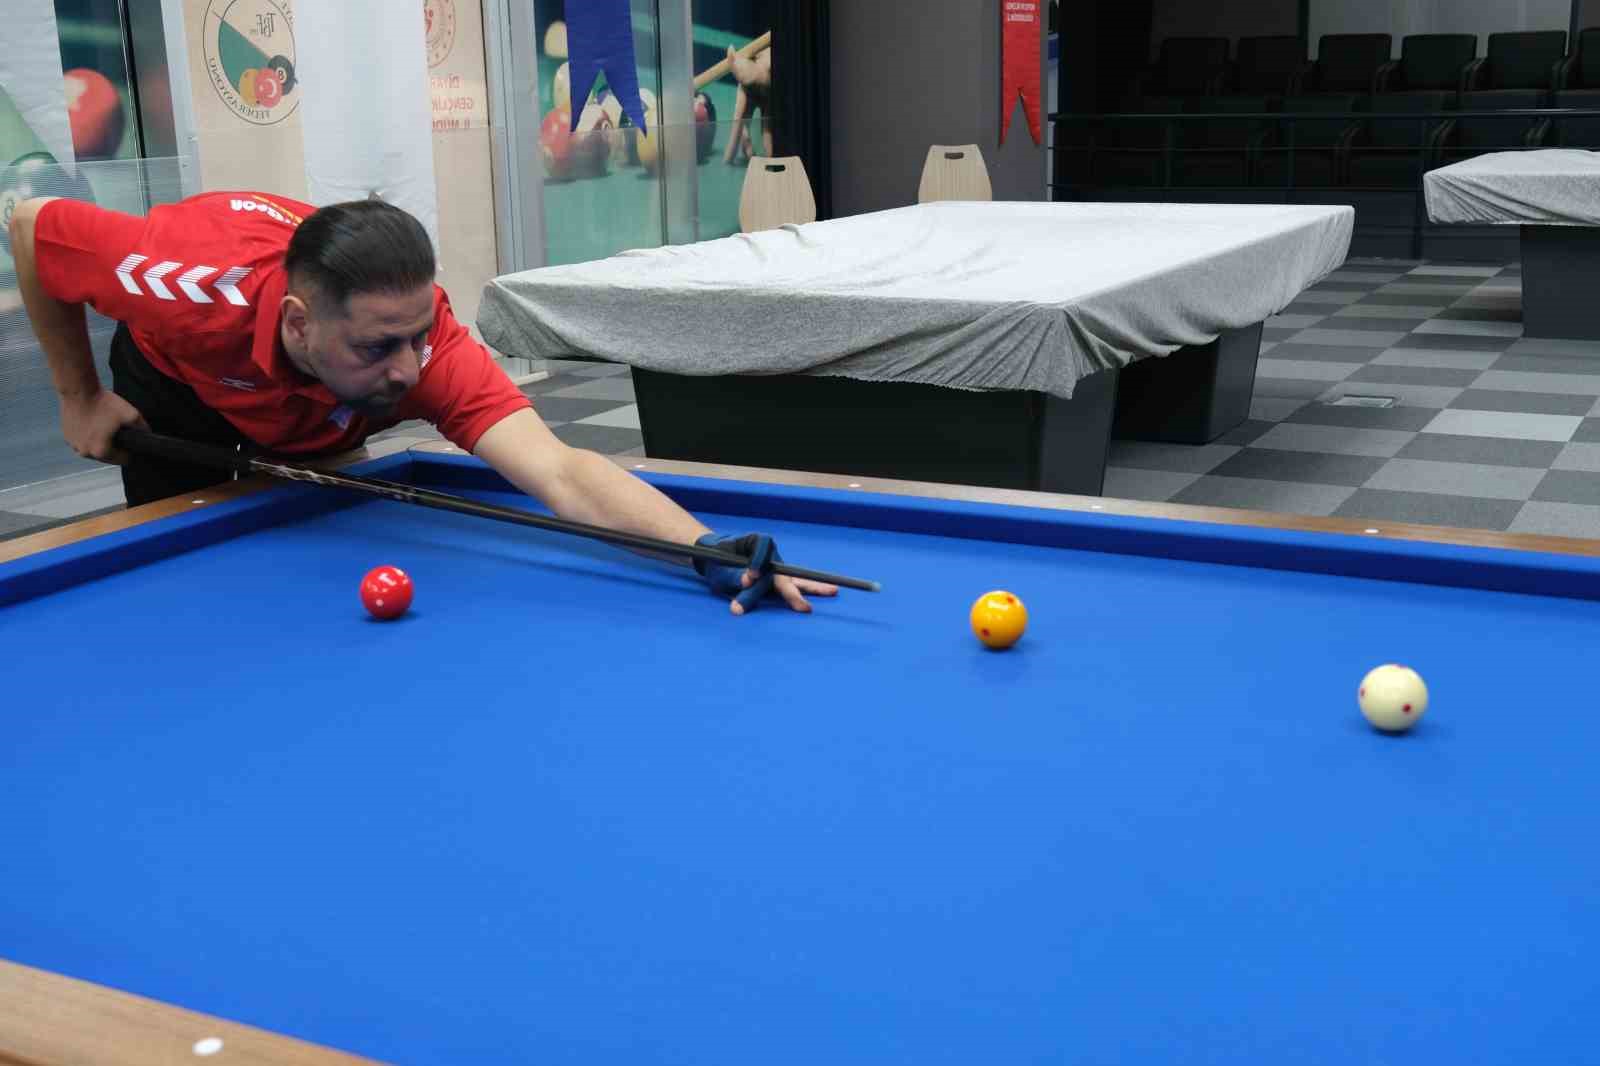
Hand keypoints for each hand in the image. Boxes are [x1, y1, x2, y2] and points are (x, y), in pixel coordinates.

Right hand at [60, 388, 145, 464]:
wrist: (79, 390)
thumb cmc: (103, 403)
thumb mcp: (132, 415)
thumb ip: (143, 428)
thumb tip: (147, 434)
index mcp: (101, 452)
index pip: (123, 460)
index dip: (130, 451)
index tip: (131, 441)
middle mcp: (85, 452)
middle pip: (108, 456)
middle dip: (115, 446)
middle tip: (117, 430)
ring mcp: (73, 444)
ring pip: (94, 448)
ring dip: (100, 441)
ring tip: (104, 426)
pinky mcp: (66, 436)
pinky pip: (82, 440)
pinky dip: (88, 435)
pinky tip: (93, 423)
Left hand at [694, 532, 838, 615]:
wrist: (717, 558)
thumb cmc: (717, 562)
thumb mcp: (719, 570)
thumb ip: (733, 576)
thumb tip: (749, 580)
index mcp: (756, 543)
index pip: (762, 549)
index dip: (757, 564)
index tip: (749, 577)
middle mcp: (771, 556)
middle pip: (783, 574)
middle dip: (792, 593)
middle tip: (804, 608)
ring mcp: (777, 569)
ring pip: (794, 580)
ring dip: (813, 588)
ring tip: (833, 590)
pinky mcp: (778, 581)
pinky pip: (793, 586)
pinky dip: (807, 591)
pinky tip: (830, 590)